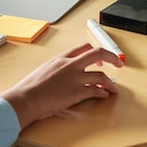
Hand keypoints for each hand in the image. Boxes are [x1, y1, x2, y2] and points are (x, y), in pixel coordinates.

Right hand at [0, 43, 122, 127]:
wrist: (27, 98)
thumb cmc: (31, 87)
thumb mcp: (44, 70)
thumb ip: (57, 68)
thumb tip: (64, 73)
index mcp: (61, 58)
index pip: (84, 48)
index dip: (96, 52)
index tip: (102, 58)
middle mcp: (70, 65)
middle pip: (98, 54)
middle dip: (112, 57)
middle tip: (119, 63)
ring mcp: (75, 78)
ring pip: (101, 75)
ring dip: (111, 82)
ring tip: (113, 88)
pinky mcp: (77, 93)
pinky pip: (96, 91)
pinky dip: (103, 93)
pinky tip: (104, 95)